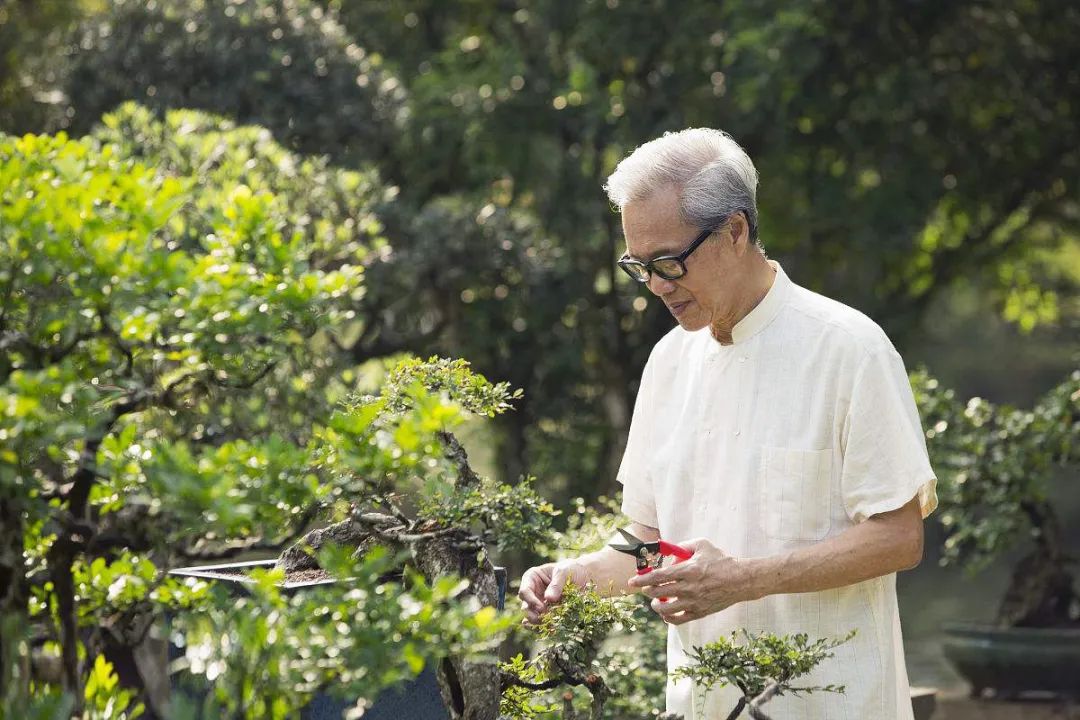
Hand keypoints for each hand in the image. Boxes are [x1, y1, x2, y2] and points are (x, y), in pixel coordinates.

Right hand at [517, 560, 589, 624]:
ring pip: (532, 618)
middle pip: (525, 607)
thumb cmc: (571, 569)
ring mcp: (539, 604)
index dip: (530, 601)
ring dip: (539, 624)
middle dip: (533, 615)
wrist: (585, 577)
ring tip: (550, 627)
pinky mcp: (548, 614)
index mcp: (532, 578)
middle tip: (544, 619)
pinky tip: (553, 631)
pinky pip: (542, 624)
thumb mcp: (564, 571)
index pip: (524, 591)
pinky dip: (546, 628)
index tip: (541, 608)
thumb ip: (556, 584)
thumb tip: (548, 599)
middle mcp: (532, 592)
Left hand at [626, 538, 755, 625]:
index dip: (642, 580)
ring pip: (665, 609)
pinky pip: (678, 620)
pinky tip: (666, 613)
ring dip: (656, 605)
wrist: (740, 580)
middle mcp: (688, 587)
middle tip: (646, 588)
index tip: (632, 582)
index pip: (657, 577)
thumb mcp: (702, 545)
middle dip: (647, 591)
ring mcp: (693, 602)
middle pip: (658, 593)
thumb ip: (682, 546)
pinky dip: (668, 618)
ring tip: (655, 601)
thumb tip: (667, 554)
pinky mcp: (699, 612)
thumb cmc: (721, 560)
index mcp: (687, 570)